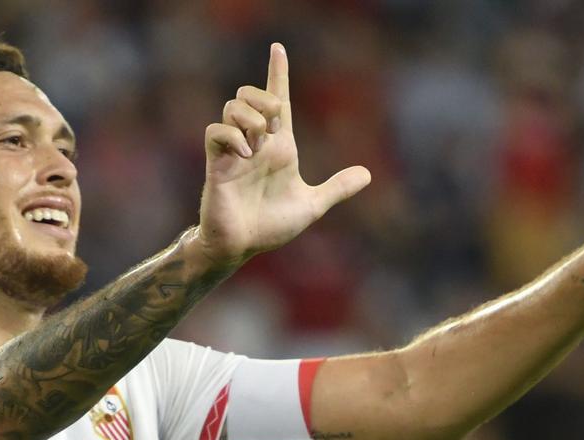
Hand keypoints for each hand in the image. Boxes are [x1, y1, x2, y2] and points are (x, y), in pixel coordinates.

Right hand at [196, 43, 371, 265]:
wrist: (242, 246)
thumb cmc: (270, 226)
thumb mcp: (311, 205)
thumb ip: (336, 189)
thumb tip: (367, 175)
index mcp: (278, 147)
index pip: (278, 100)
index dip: (278, 73)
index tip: (278, 49)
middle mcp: (256, 143)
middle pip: (250, 94)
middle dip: (263, 95)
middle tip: (274, 121)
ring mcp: (234, 152)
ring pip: (231, 107)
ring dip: (249, 116)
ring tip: (259, 141)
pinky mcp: (217, 164)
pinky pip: (216, 132)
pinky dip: (232, 136)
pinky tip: (246, 155)